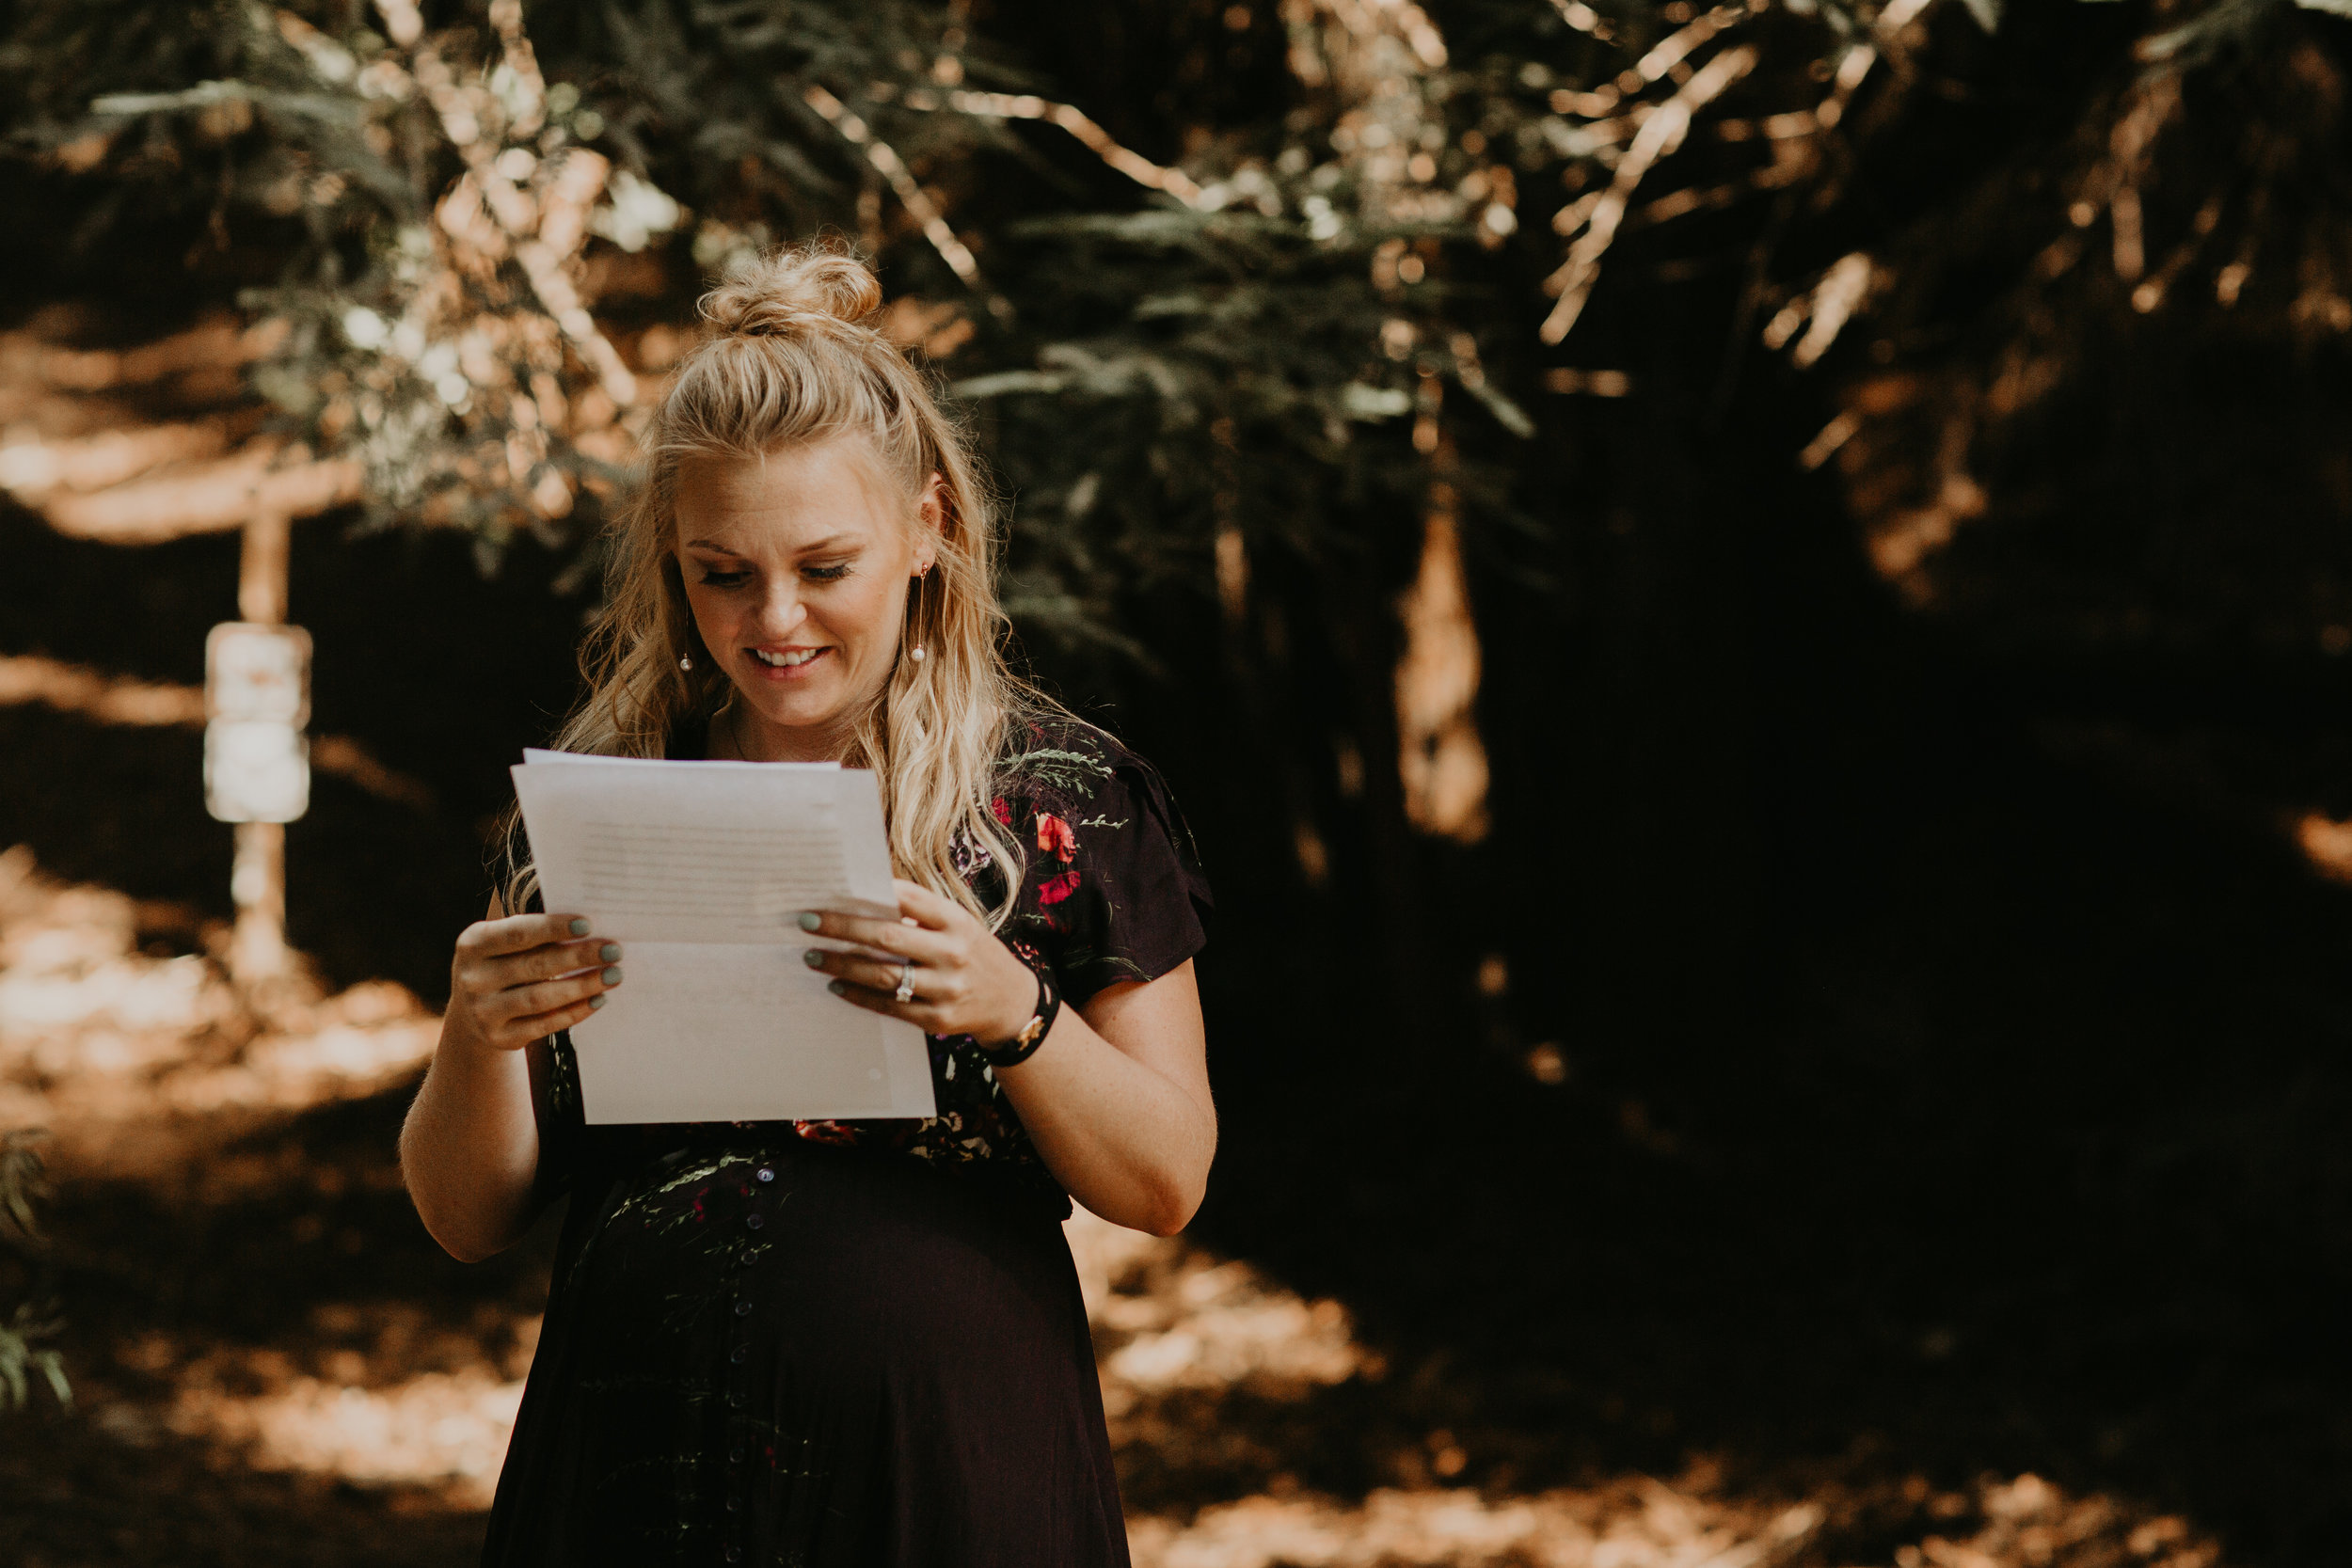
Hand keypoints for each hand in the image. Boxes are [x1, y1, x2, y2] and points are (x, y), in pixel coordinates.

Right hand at [445, 913, 622, 1053]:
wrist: (472, 1011)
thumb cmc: (502, 963)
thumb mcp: (504, 944)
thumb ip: (535, 934)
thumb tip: (590, 930)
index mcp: (473, 944)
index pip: (517, 933)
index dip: (552, 928)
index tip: (588, 924)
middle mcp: (473, 978)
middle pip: (534, 965)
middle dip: (578, 957)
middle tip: (614, 951)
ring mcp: (483, 1011)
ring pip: (540, 998)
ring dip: (583, 986)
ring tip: (614, 975)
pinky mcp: (499, 1037)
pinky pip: (544, 1024)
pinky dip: (575, 1012)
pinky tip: (599, 999)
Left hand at [798, 879, 1037, 1043]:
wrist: (1009, 1002)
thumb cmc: (973, 953)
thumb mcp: (959, 925)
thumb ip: (922, 913)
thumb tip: (865, 898)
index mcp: (957, 922)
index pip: (911, 899)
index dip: (872, 893)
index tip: (835, 890)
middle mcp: (953, 953)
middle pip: (888, 937)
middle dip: (843, 928)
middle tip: (808, 923)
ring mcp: (945, 989)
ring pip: (883, 975)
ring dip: (842, 965)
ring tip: (814, 957)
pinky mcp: (936, 1018)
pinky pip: (888, 1006)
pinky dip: (858, 995)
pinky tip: (837, 985)